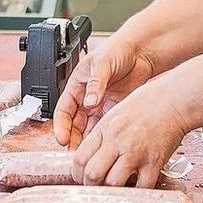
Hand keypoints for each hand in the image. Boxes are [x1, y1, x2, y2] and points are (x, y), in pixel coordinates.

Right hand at [52, 35, 154, 150]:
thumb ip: (95, 83)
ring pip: (89, 128)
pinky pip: (105, 127)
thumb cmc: (117, 49)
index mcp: (76, 85)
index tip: (62, 138)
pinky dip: (103, 137)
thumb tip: (89, 102)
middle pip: (74, 123)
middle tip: (75, 153)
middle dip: (72, 138)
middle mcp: (86, 97)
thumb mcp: (103, 63)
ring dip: (87, 141)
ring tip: (89, 154)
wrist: (141, 51)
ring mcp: (100, 105)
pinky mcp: (114, 110)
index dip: (61, 125)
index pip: (63, 109)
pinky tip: (104, 146)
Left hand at [71, 80, 190, 188]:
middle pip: (92, 174)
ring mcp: (136, 152)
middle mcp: (118, 141)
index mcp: (105, 128)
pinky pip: (141, 187)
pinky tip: (135, 187)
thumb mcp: (115, 114)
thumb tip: (91, 157)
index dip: (76, 173)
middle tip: (93, 187)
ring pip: (113, 184)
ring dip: (110, 192)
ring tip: (113, 190)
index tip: (80, 177)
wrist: (174, 100)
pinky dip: (136, 192)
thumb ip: (102, 136)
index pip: (79, 158)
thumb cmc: (147, 103)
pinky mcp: (154, 162)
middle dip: (89, 185)